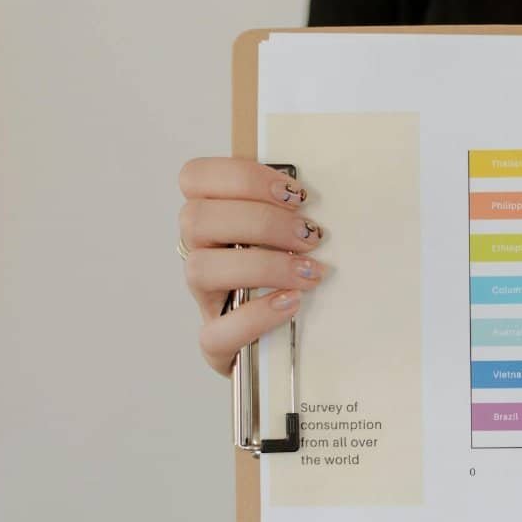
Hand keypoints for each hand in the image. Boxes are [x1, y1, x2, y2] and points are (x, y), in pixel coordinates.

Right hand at [179, 157, 326, 374]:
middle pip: (195, 218)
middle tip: (311, 236)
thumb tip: (327, 199)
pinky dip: (257, 316)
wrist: (294, 342)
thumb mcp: (297, 238)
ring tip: (310, 273)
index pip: (194, 178)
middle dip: (261, 221)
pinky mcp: (215, 344)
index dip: (242, 178)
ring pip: (200, 269)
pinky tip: (291, 304)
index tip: (295, 194)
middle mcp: (199, 254)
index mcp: (214, 219)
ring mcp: (204, 300)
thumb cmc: (298, 276)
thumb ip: (296, 214)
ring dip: (263, 265)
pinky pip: (216, 332)